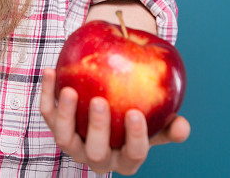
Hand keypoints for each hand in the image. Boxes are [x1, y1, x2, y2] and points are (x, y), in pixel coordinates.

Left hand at [40, 69, 189, 175]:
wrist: (109, 103)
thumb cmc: (136, 113)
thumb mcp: (156, 120)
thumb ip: (169, 123)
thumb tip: (183, 126)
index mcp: (126, 159)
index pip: (133, 154)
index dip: (135, 137)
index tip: (135, 113)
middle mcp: (98, 158)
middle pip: (96, 152)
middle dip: (97, 128)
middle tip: (100, 101)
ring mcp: (74, 145)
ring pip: (65, 138)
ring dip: (65, 114)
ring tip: (69, 89)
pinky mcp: (55, 128)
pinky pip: (47, 113)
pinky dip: (46, 93)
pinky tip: (51, 71)